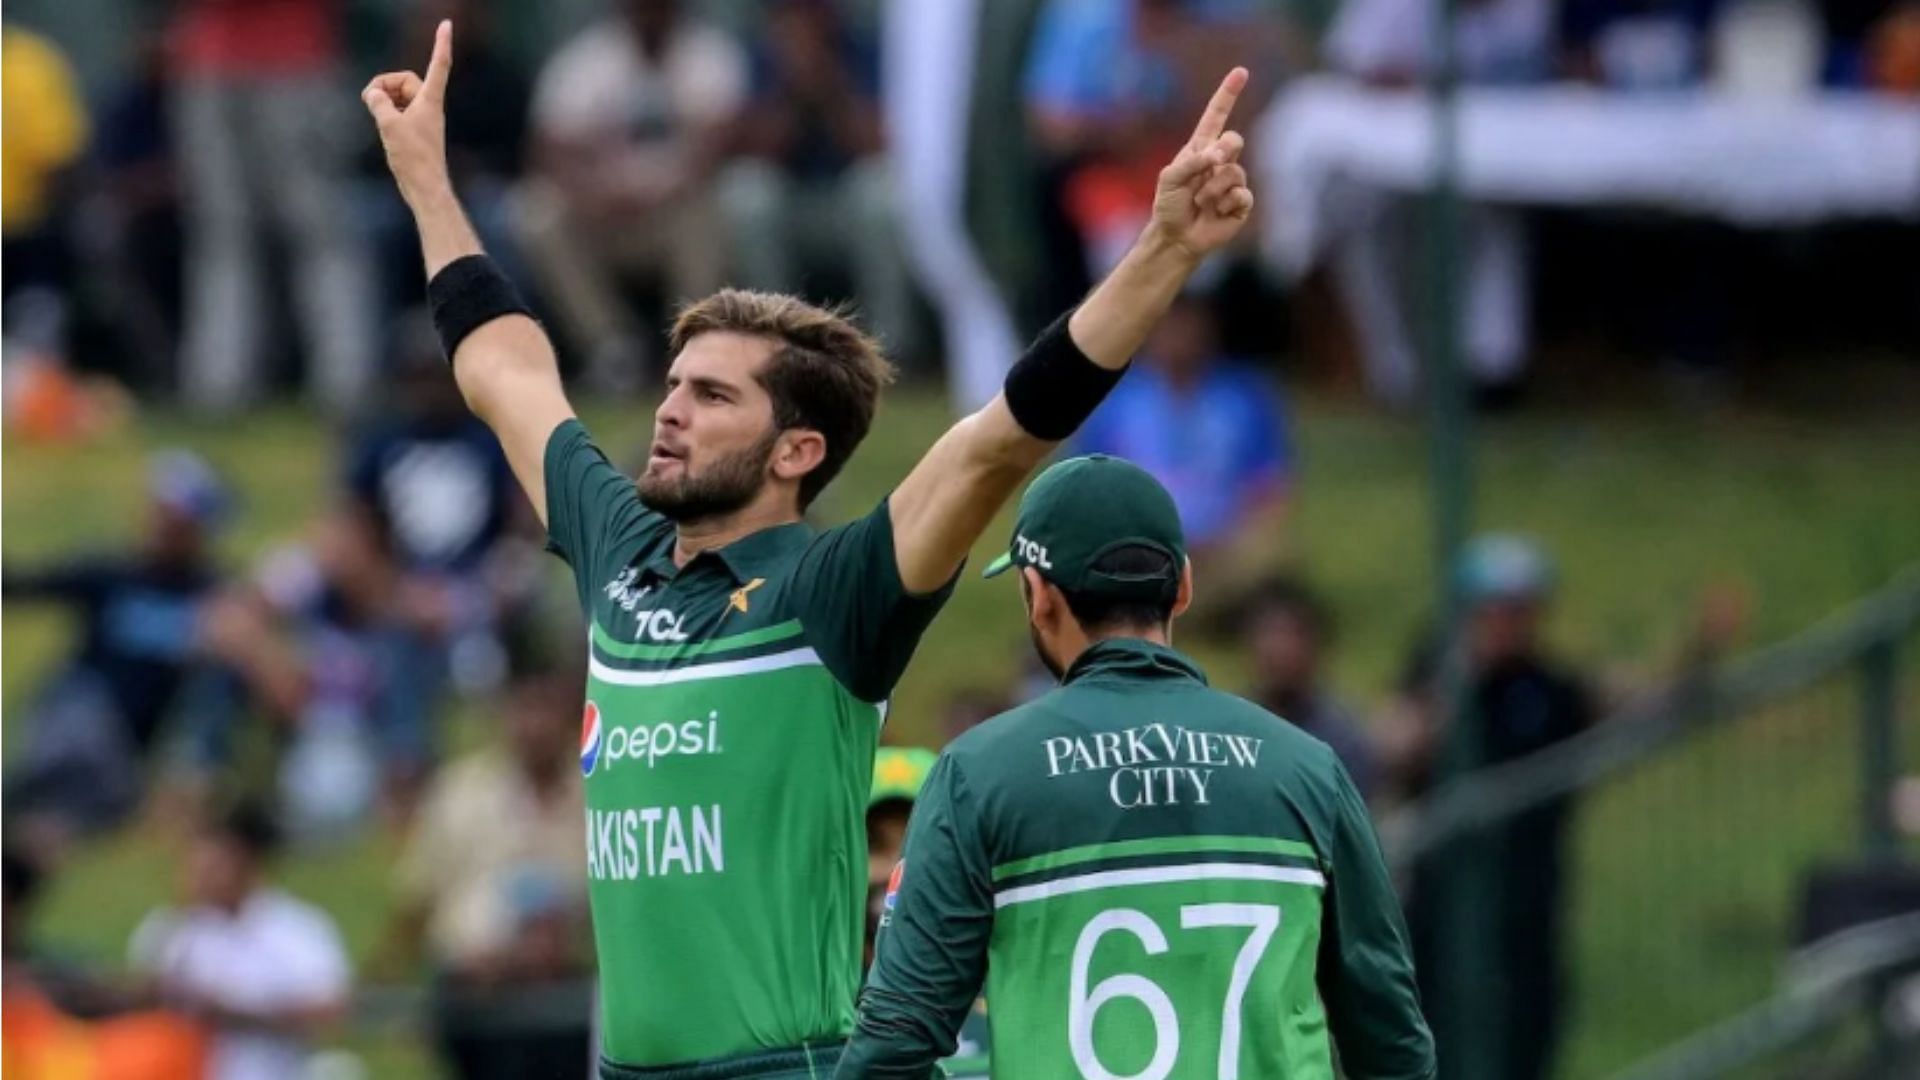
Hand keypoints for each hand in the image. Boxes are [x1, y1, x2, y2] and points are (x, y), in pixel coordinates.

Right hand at [364, 20, 453, 209]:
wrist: (425, 187)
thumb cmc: (413, 157)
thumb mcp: (389, 124)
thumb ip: (378, 102)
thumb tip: (373, 94)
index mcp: (430, 100)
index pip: (439, 64)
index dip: (441, 43)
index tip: (447, 24)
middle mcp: (430, 106)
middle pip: (406, 80)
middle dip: (386, 84)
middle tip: (371, 100)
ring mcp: (423, 119)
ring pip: (400, 97)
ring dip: (384, 100)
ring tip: (377, 116)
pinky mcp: (416, 131)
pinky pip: (398, 111)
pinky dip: (387, 113)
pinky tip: (382, 127)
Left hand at [1149, 67, 1255, 261]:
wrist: (1176, 237)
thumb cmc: (1169, 206)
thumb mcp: (1169, 178)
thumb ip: (1191, 162)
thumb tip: (1218, 158)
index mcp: (1200, 149)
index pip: (1217, 115)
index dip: (1228, 94)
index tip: (1240, 72)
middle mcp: (1219, 162)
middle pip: (1234, 140)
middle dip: (1223, 151)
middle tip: (1209, 166)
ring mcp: (1232, 182)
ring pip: (1235, 172)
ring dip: (1213, 189)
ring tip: (1200, 202)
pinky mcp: (1241, 203)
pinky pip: (1242, 195)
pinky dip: (1226, 204)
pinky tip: (1216, 213)